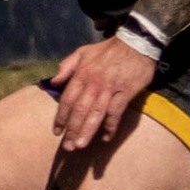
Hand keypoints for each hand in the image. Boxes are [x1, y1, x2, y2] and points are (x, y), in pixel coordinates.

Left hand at [47, 38, 156, 152]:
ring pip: (96, 113)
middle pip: (80, 110)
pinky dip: (111, 126)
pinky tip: (107, 137)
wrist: (136, 42)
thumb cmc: (108, 49)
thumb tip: (53, 81)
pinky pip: (116, 112)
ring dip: (88, 131)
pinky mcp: (126, 92)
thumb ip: (67, 66)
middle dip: (72, 129)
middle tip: (67, 147)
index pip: (67, 99)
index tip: (56, 131)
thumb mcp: (83, 52)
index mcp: (82, 74)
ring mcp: (110, 88)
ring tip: (81, 146)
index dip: (61, 117)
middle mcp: (94, 83)